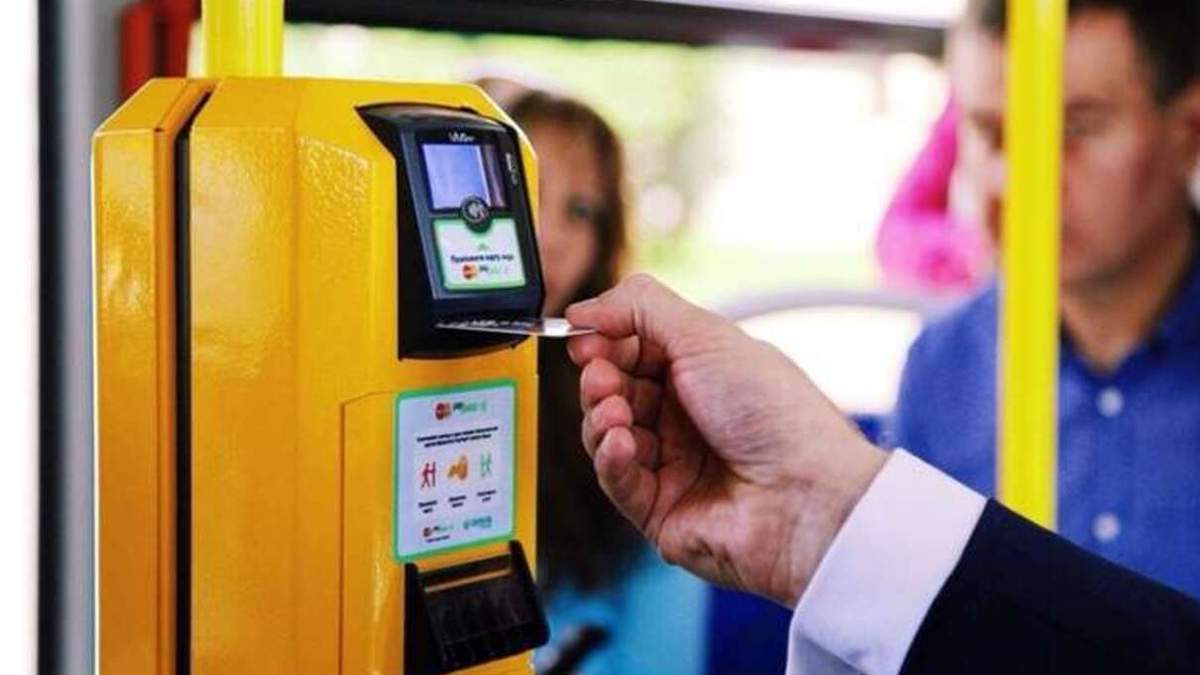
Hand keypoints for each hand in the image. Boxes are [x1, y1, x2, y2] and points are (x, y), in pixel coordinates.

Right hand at [566, 275, 886, 606]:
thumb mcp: (707, 337)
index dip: (605, 342)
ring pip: (606, 436)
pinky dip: (611, 458)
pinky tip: (622, 443)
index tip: (584, 336)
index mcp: (702, 373)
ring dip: (601, 417)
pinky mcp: (660, 511)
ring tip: (615, 412)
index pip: (632, 351)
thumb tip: (583, 309)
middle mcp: (686, 418)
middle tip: (601, 376)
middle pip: (613, 392)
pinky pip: (616, 481)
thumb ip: (640, 308)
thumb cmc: (776, 414)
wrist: (808, 496)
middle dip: (600, 379)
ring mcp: (672, 466)